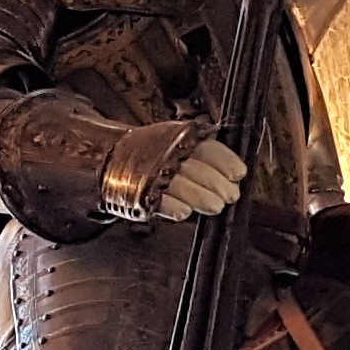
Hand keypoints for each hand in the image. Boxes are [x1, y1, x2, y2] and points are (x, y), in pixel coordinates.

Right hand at [100, 116, 247, 222]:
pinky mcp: (137, 191)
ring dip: (200, 197)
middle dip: (217, 183)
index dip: (225, 162)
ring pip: (180, 184)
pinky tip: (185, 212)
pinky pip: (157, 199)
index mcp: (178, 138)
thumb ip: (204, 155)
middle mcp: (164, 152)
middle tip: (230, 195)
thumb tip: (234, 176)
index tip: (238, 174)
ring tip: (215, 206)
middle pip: (196, 168)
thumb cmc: (154, 152)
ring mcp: (150, 172)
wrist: (111, 155)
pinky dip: (173, 206)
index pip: (206, 148)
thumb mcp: (178, 141)